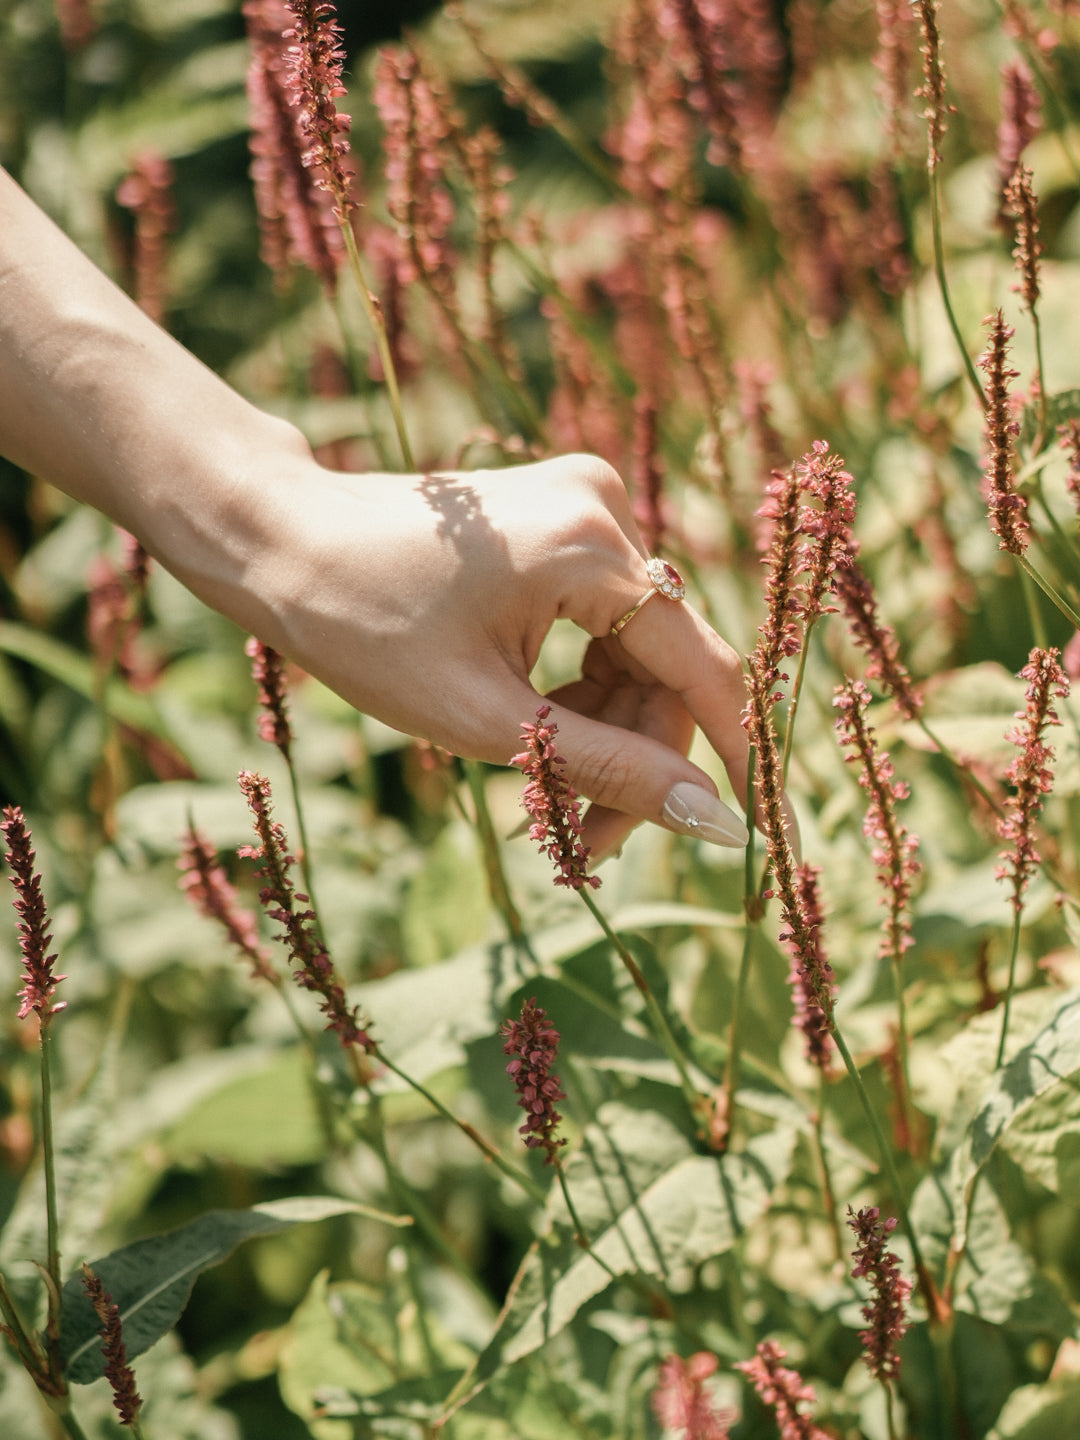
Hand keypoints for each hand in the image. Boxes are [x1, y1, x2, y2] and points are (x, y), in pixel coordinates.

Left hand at [256, 452, 751, 861]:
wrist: (280, 542)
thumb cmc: (364, 628)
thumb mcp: (488, 719)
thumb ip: (611, 770)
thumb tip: (716, 821)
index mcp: (590, 545)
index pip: (703, 670)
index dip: (736, 758)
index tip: (761, 837)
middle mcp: (602, 509)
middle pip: (665, 670)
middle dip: (634, 762)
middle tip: (577, 846)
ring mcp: (583, 508)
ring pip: (636, 655)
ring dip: (605, 734)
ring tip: (541, 802)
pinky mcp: (561, 522)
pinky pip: (605, 626)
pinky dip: (580, 690)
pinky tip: (535, 731)